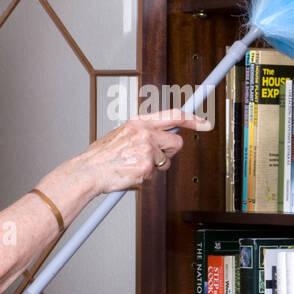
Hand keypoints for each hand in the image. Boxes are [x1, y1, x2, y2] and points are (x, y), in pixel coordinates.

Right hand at [77, 107, 211, 193]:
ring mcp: (147, 149)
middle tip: (155, 158)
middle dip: (170, 152)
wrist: (88, 171)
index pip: (173, 115)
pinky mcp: (147, 166)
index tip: (205, 123)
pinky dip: (147, 178)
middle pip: (177, 142)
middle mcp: (145, 132)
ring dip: (156, 167)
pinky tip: (132, 174)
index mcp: (138, 122)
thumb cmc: (102, 157)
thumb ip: (142, 133)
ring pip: (167, 161)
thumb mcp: (121, 135)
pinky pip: (157, 175)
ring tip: (135, 167)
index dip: (193, 119)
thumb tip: (161, 137)